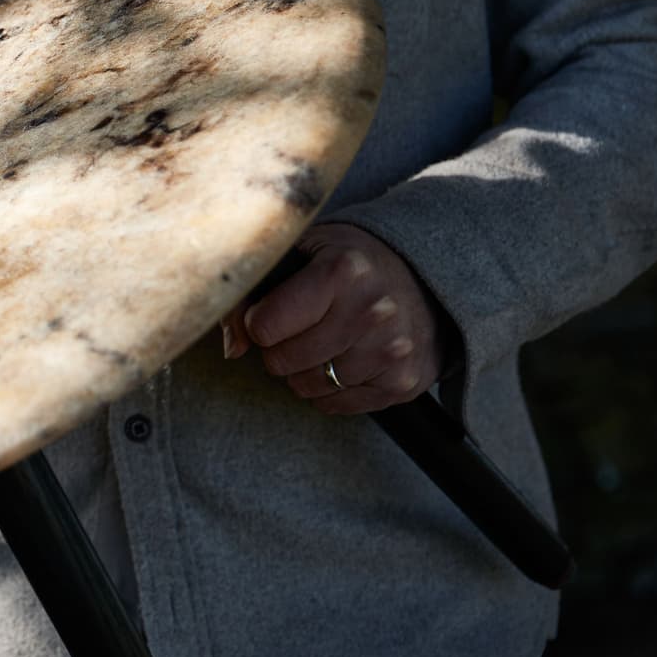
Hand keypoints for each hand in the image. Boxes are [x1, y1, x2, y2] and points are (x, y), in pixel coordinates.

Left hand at [220, 224, 444, 414]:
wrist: (423, 276)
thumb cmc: (348, 262)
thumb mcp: (300, 252)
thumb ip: (252, 291)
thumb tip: (233, 349)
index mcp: (342, 271)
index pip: (264, 326)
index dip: (259, 322)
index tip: (273, 310)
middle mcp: (372, 312)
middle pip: (284, 362)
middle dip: (279, 349)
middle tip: (298, 328)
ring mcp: (392, 350)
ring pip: (308, 387)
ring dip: (304, 370)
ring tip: (323, 341)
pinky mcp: (403, 382)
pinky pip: (336, 404)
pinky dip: (328, 389)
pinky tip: (343, 359)